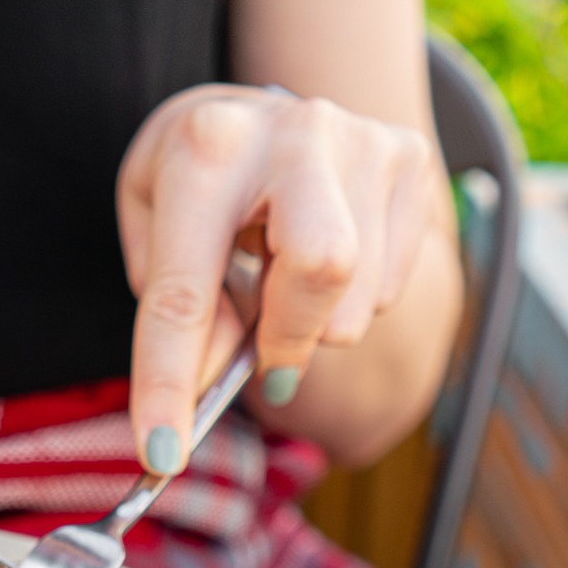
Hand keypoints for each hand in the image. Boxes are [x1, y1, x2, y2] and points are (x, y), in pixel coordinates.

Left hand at [117, 85, 441, 472]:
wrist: (264, 113)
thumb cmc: (199, 184)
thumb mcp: (157, 233)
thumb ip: (178, 312)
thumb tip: (208, 388)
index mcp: (209, 149)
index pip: (185, 293)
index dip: (169, 384)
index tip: (161, 454)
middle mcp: (296, 132)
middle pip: (323, 269)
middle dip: (288, 339)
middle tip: (265, 358)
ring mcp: (365, 142)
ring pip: (356, 302)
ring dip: (313, 324)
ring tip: (284, 276)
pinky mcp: (410, 161)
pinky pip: (388, 287)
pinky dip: (348, 300)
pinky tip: (319, 259)